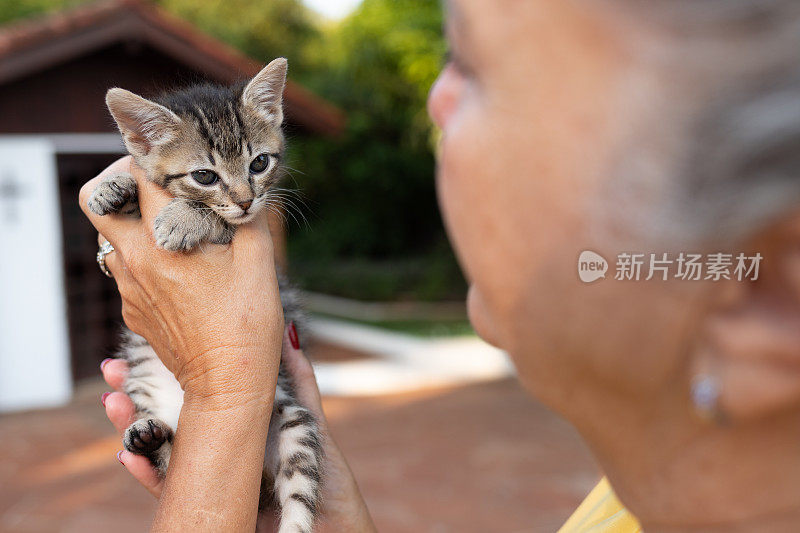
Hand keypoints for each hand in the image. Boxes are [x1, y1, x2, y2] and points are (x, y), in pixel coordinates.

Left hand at [80, 156, 283, 401]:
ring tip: (175, 228)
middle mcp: (134, 263)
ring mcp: (129, 289)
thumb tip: (251, 193)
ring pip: (110, 237)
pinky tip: (181, 268)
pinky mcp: (133, 310)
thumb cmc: (247, 325)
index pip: (138, 178)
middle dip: (120, 183)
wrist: (227, 385)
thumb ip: (251, 217)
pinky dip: (145, 257)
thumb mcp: (259, 262)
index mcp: (163, 244)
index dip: (156, 161)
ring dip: (134, 223)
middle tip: (156, 185)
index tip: (176, 163)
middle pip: (96, 202)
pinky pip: (125, 269)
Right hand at [102, 326, 377, 532]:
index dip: (168, 375)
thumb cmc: (325, 478)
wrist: (333, 527)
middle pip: (168, 420)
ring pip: (161, 452)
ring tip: (113, 404)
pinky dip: (148, 475)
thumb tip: (287, 333)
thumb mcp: (308, 424)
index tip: (143, 350)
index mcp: (237, 428)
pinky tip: (128, 456)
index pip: (195, 397)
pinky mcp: (208, 505)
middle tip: (111, 371)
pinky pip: (171, 491)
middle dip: (136, 397)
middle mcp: (217, 452)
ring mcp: (209, 479)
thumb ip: (297, 383)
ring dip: (132, 429)